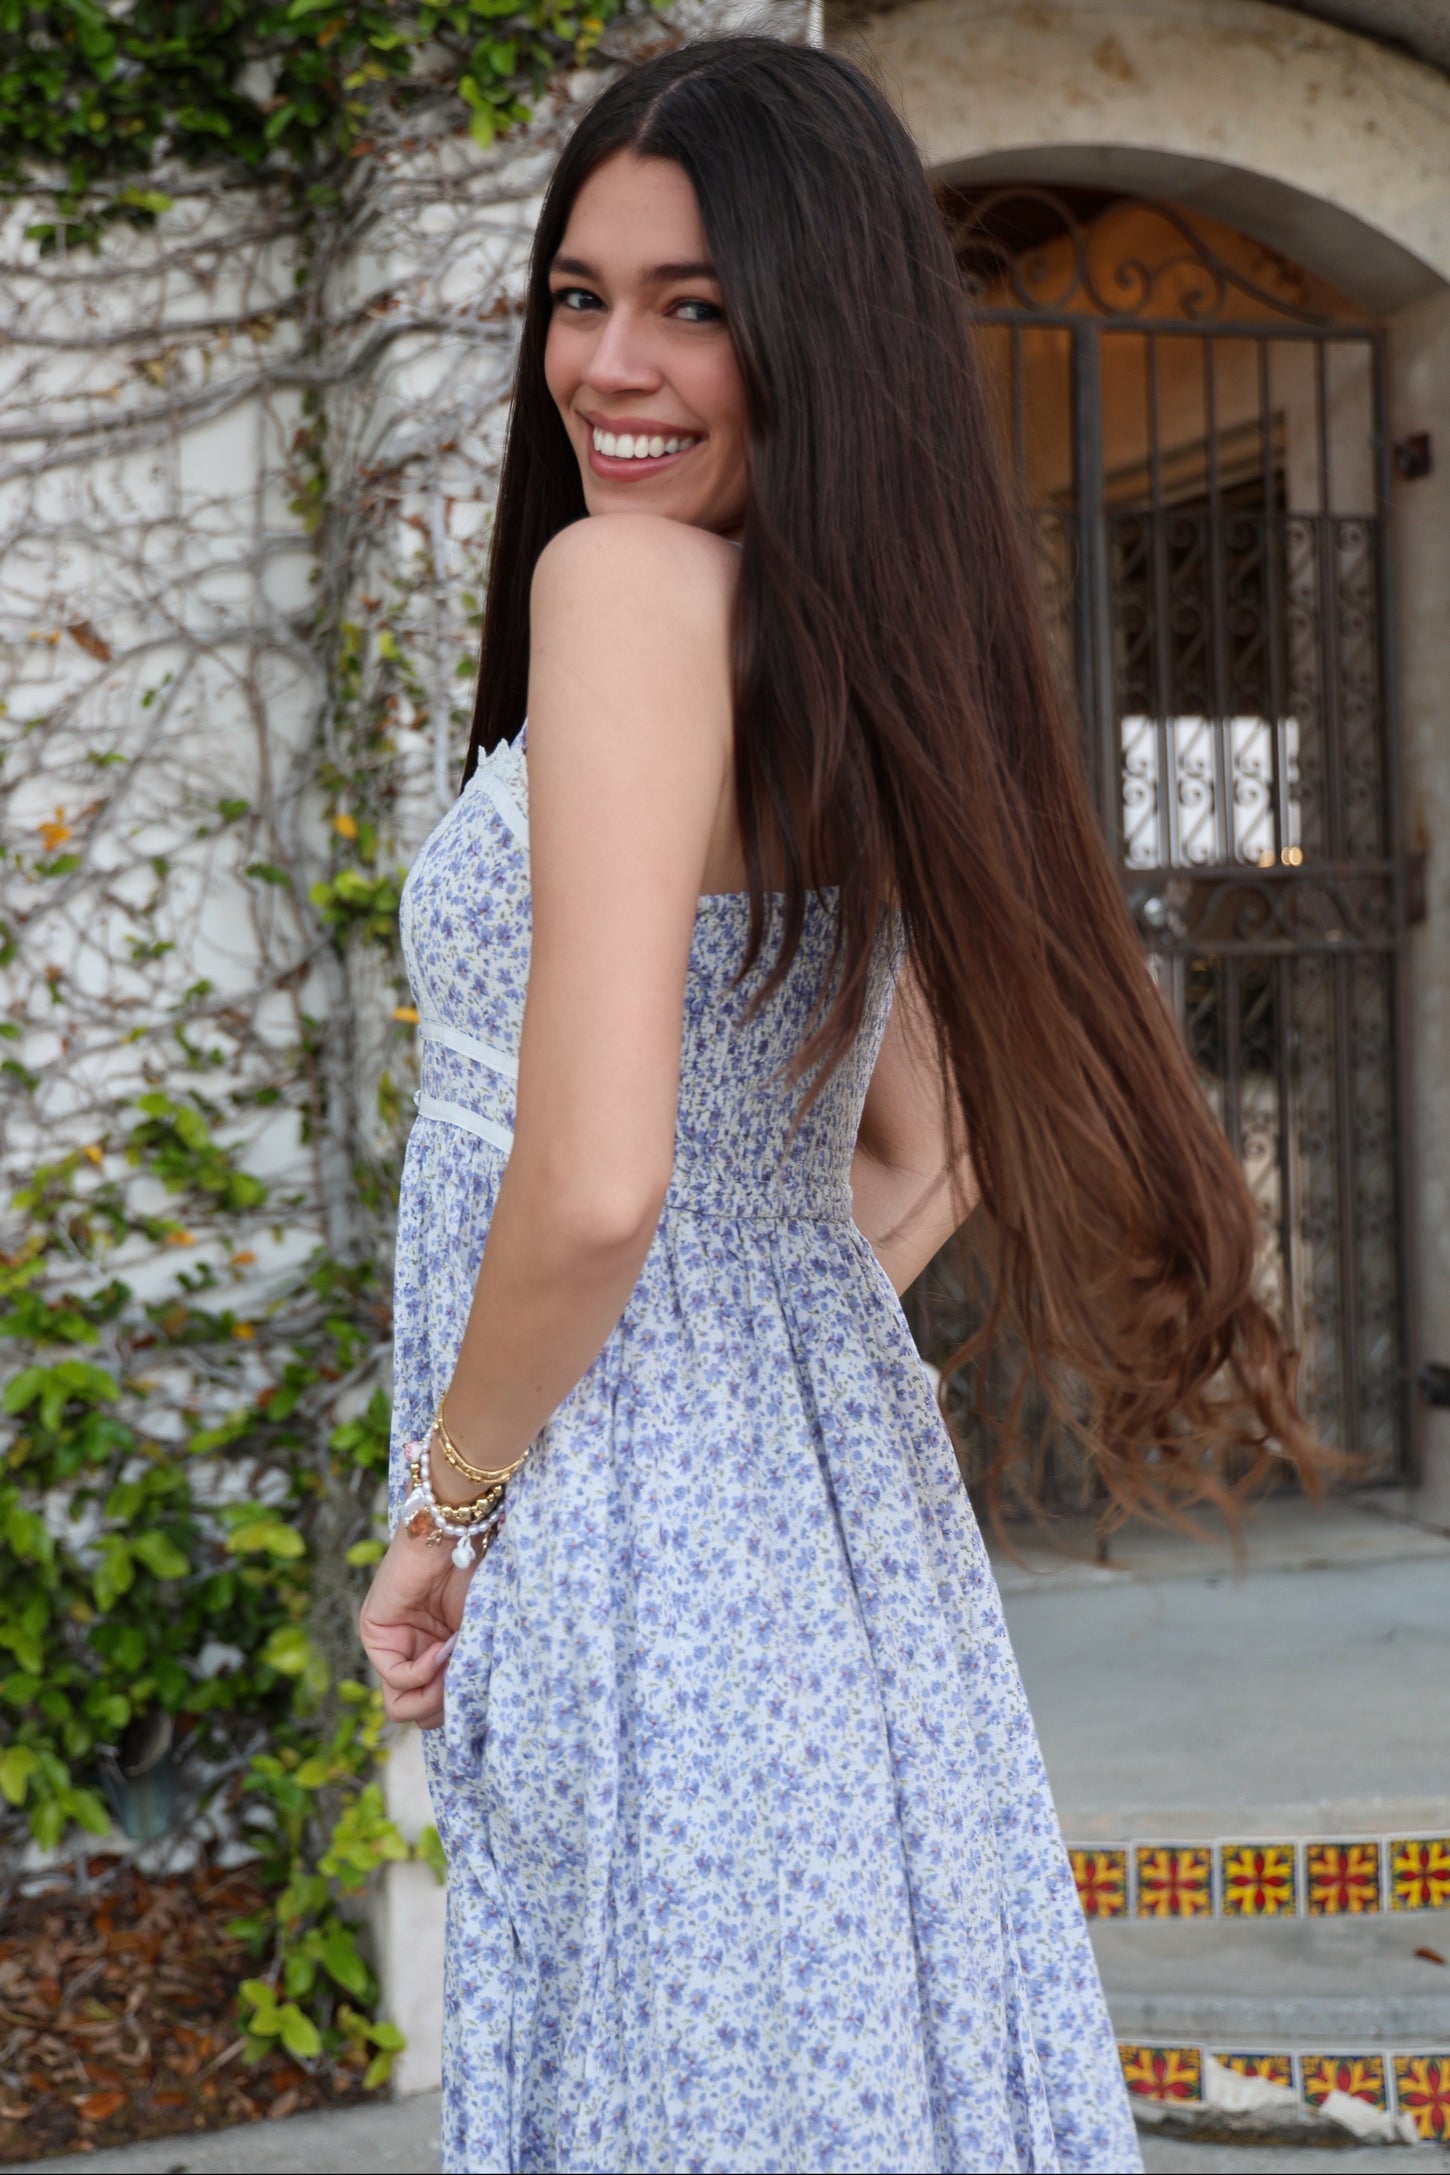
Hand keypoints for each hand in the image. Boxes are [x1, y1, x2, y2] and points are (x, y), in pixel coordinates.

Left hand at [359, 1527, 473, 1729]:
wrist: (460, 1535)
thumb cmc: (481, 1578)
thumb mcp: (481, 1639)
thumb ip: (468, 1676)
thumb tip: (459, 1719)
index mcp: (439, 1657)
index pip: (438, 1713)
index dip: (461, 1711)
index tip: (485, 1683)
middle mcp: (413, 1655)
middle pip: (421, 1717)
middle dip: (449, 1705)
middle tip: (470, 1675)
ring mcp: (393, 1647)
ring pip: (402, 1708)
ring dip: (435, 1692)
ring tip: (456, 1660)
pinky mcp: (375, 1634)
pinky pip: (397, 1679)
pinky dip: (424, 1670)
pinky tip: (443, 1647)